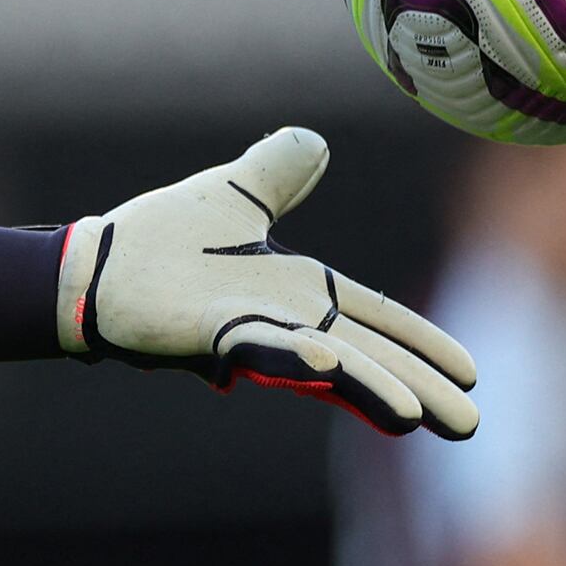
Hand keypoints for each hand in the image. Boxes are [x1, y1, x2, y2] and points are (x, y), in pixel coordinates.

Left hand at [63, 128, 478, 438]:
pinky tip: (327, 371)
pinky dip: (293, 359)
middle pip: (367, 353)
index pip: (376, 319)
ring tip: (417, 417)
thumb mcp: (233, 195)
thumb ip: (277, 171)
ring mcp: (250, 329)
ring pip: (326, 362)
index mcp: (299, 290)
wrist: (94, 263)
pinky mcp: (209, 334)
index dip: (423, 343)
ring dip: (373, 386)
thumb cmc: (158, 241)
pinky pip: (259, 347)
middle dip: (419, 386)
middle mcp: (285, 317)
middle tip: (469, 425)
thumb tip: (314, 139)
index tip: (471, 371)